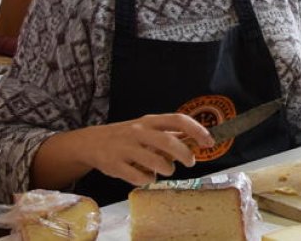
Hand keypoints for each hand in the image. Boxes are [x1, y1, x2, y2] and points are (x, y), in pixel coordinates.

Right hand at [84, 113, 212, 186]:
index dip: (197, 130)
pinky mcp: (115, 165)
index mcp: (150, 121)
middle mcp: (138, 132)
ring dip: (167, 169)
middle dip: (184, 154)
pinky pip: (138, 177)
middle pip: (168, 142)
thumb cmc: (128, 136)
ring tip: (167, 170)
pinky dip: (148, 180)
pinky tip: (147, 177)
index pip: (178, 120)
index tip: (209, 142)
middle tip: (190, 162)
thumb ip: (169, 134)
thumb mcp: (148, 129)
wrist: (91, 142)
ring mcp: (125, 148)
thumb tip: (197, 140)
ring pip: (155, 162)